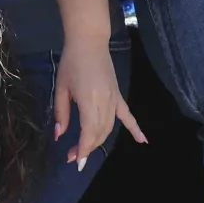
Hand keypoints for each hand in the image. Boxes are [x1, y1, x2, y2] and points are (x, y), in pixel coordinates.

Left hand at [53, 41, 145, 168]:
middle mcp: (104, 102)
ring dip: (99, 142)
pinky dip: (135, 129)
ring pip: (110, 128)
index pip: (88, 133)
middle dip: (87, 148)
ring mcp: (114, 99)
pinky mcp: (118, 95)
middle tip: (73, 156)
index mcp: (89, 101)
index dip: (82, 149)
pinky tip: (143, 141)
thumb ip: (61, 113)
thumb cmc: (71, 62)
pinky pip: (128, 115)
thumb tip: (59, 136)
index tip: (74, 160)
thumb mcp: (61, 88)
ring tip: (86, 150)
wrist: (89, 42)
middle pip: (99, 133)